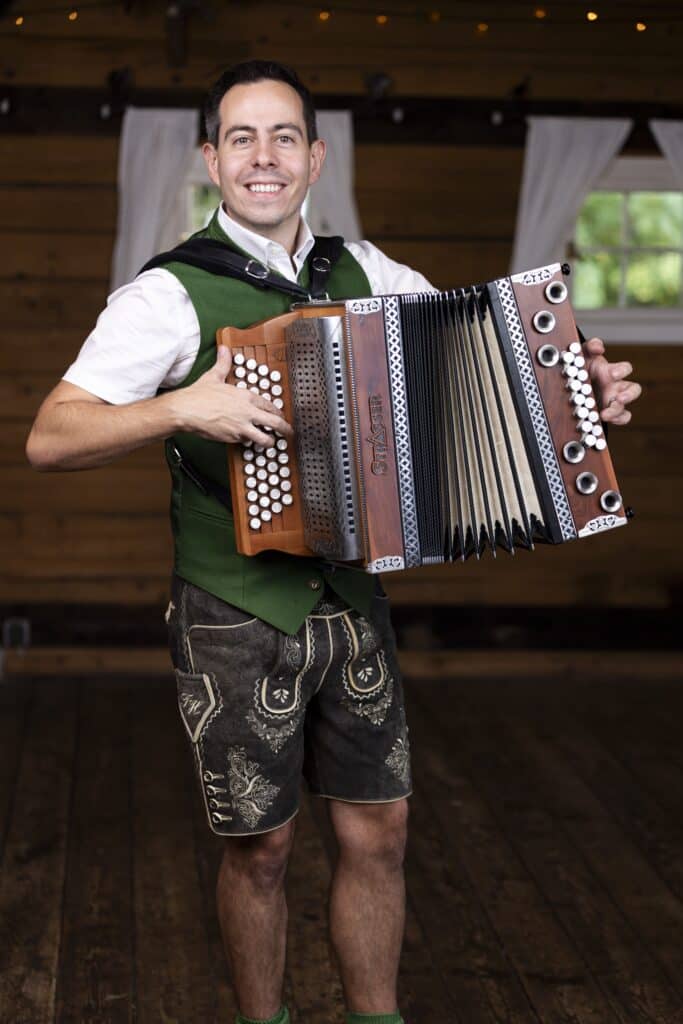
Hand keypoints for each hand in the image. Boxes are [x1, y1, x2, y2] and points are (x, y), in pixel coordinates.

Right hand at [177, 344, 292, 445]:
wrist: (186, 410)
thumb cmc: (199, 395)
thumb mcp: (214, 376)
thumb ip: (223, 364)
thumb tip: (224, 349)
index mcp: (246, 396)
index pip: (270, 405)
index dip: (277, 411)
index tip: (280, 414)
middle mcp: (248, 412)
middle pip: (275, 423)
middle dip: (285, 429)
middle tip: (289, 432)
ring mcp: (242, 427)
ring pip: (265, 438)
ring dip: (270, 442)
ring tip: (272, 443)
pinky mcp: (233, 438)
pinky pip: (246, 442)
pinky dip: (248, 442)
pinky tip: (248, 441)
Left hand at [582, 337, 641, 424]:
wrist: (571, 381)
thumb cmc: (581, 366)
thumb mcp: (583, 354)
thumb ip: (591, 346)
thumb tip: (599, 347)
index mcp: (610, 371)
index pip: (625, 369)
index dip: (622, 371)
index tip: (613, 374)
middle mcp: (614, 387)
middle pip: (633, 391)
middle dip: (628, 395)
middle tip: (619, 398)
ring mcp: (611, 401)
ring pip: (625, 408)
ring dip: (618, 412)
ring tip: (606, 414)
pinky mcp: (606, 413)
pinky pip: (619, 418)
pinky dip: (616, 420)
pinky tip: (605, 420)